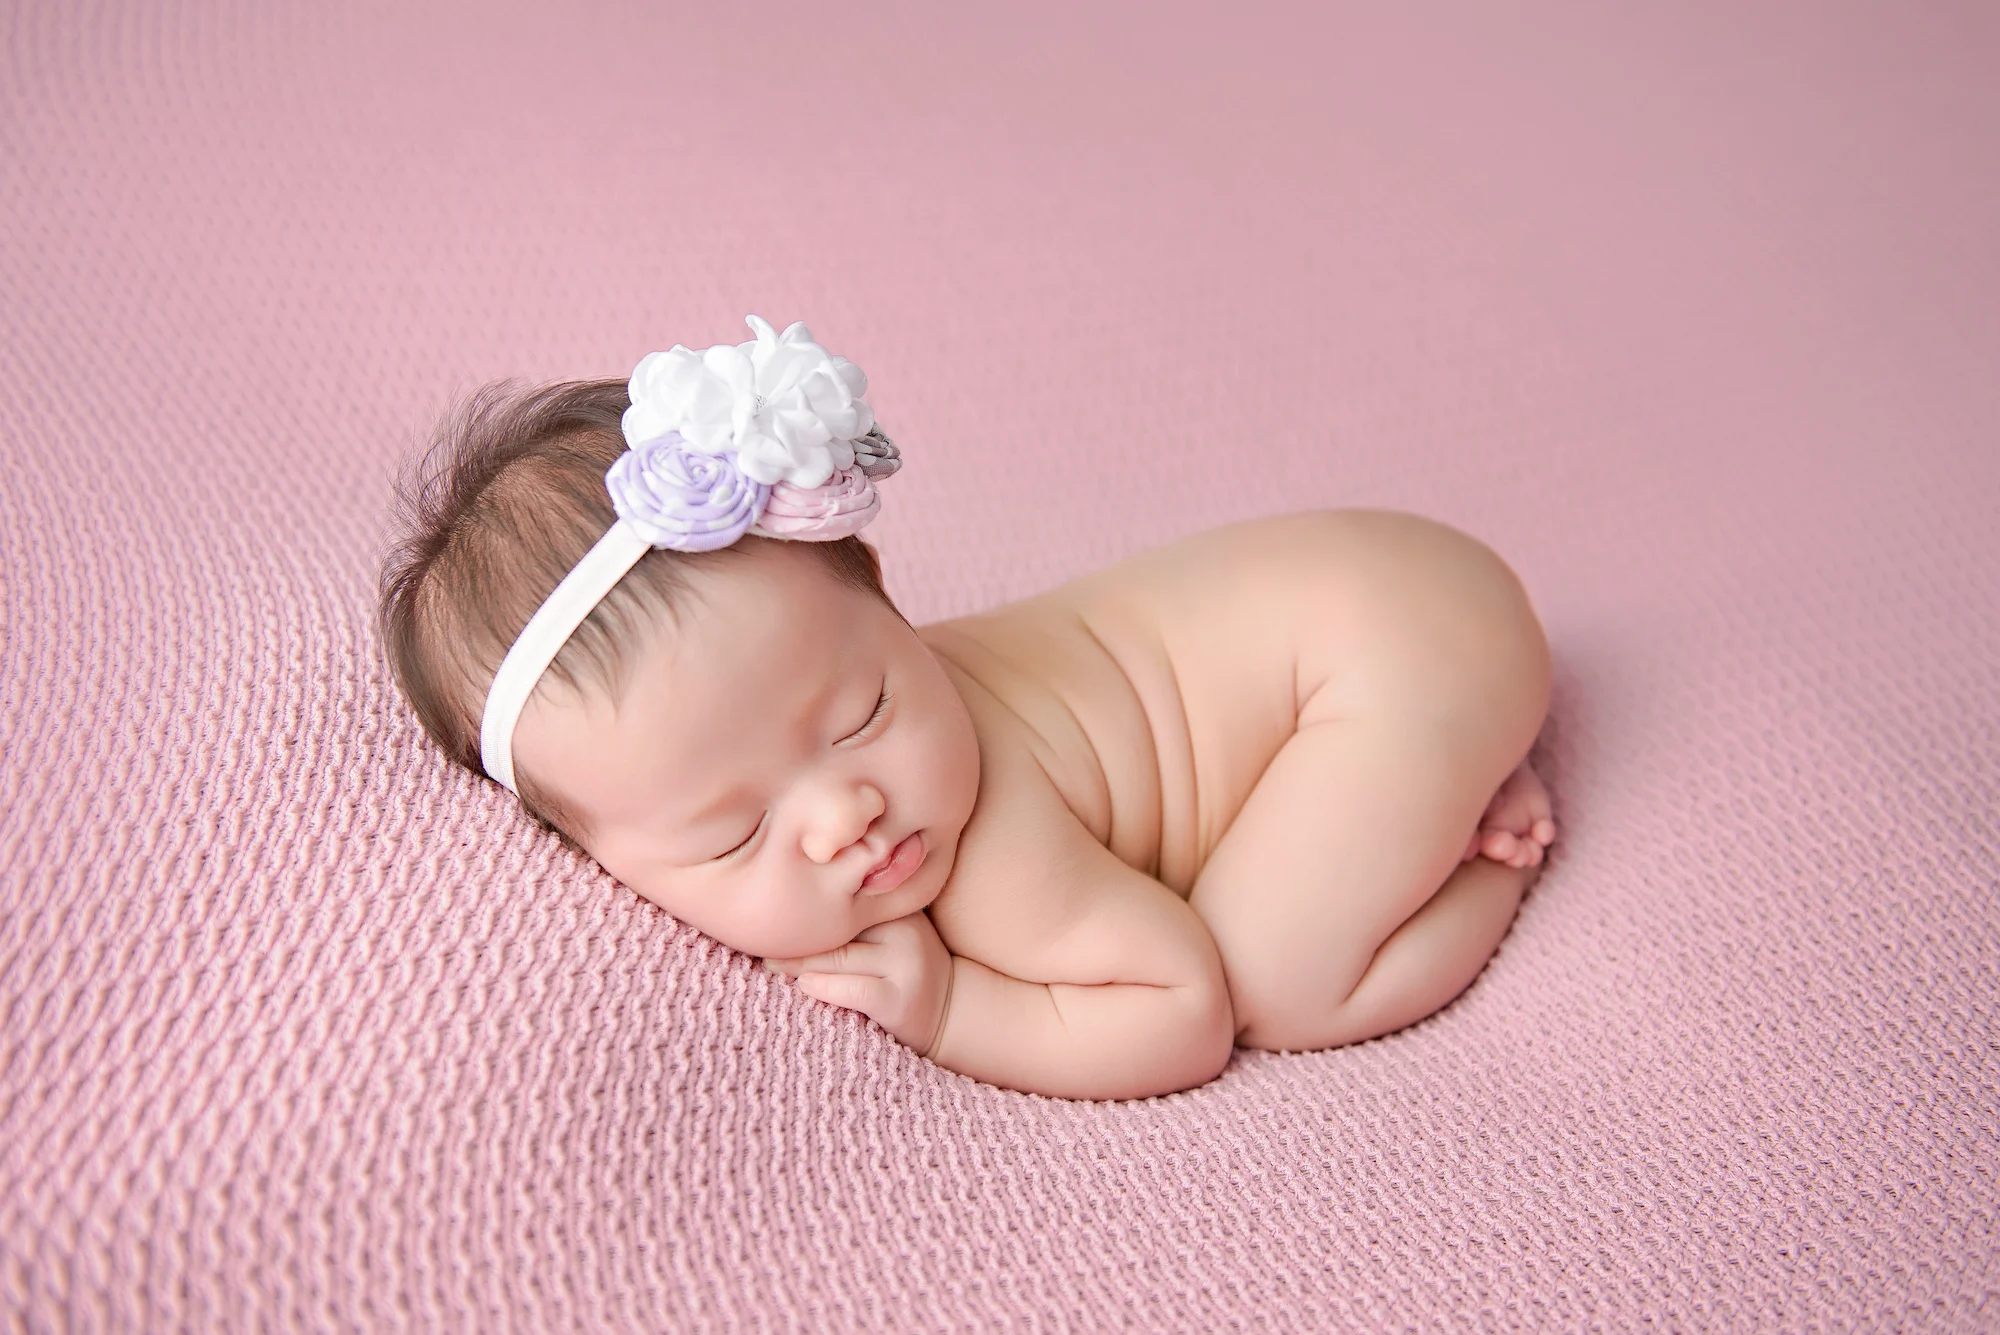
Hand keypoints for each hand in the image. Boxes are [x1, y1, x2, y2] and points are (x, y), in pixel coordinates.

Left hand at [764, 912, 954, 1057]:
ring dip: (797, 964)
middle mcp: (904, 928)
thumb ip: (856, 917)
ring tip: (771, 964)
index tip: (771, 911)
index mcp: (898, 906)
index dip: (805, 907)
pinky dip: (820, 987)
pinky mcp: (899, 1000)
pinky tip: (802, 986)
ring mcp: (905, 964)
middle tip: (759, 939)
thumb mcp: (888, 932)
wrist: (953, 1012)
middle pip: (835, 928)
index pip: (843, 899)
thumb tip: (788, 908)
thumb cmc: (904, 968)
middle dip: (795, 937)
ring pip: (836, 958)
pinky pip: (849, 989)